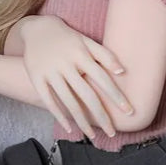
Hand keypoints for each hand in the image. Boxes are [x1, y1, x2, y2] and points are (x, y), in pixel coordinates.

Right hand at [20, 16, 133, 137]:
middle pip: (87, 95)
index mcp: (81, 54)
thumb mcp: (86, 41)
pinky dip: (59, 116)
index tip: (129, 112)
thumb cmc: (67, 38)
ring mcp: (50, 72)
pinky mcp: (37, 79)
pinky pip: (49, 101)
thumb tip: (123, 71)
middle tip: (112, 132)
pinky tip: (70, 128)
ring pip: (69, 102)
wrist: (36, 29)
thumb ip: (105, 55)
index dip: (116, 96)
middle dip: (101, 116)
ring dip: (82, 121)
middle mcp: (66, 64)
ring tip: (92, 136)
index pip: (103, 79)